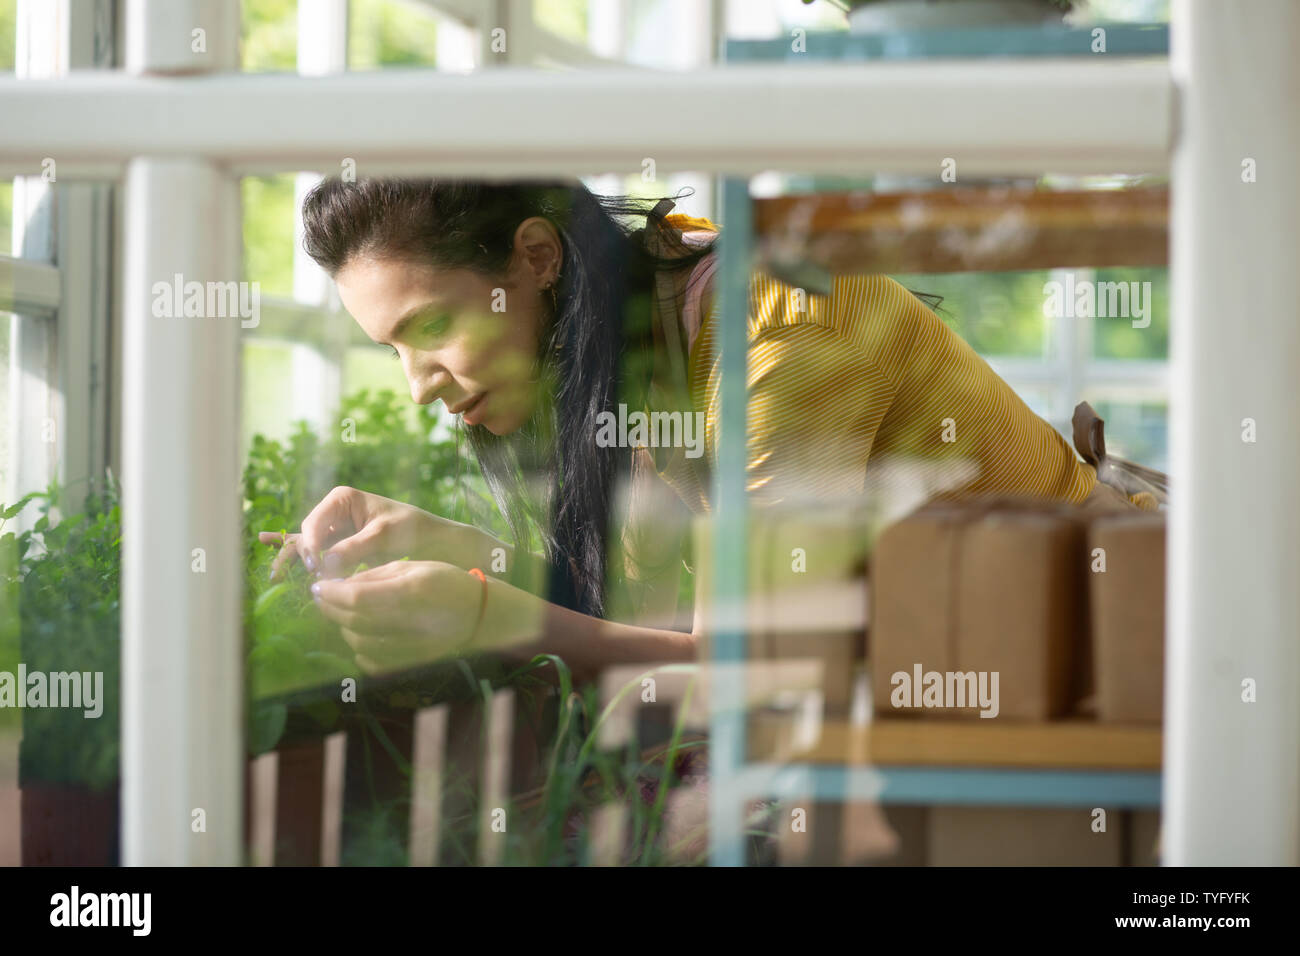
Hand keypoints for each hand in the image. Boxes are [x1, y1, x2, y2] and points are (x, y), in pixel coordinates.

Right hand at [258, 486, 478, 581]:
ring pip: (307, 546)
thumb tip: (324, 566)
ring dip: (292, 561)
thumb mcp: (385, 537)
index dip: (311, 546)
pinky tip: (264, 543)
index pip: (315, 523)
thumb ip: (354, 549)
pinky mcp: (341, 544)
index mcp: (343, 499)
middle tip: (286, 580)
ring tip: (274, 578)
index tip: (316, 568)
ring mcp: (336, 528)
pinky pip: (315, 551)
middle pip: (306, 535)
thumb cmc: (414, 531)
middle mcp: (335, 511)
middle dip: (298, 557)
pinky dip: (298, 555)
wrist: (435, 542)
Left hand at [309, 560, 484, 673]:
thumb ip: (373, 576)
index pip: (357, 596)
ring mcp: (412, 646)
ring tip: (340, 613)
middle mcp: (411, 621)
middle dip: (331, 608)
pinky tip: (358, 635)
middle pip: (354, 620)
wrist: (477, 613)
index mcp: (412, 590)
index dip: (331, 592)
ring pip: (360, 643)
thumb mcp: (411, 567)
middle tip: (321, 598)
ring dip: (343, 627)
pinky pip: (372, 662)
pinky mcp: (411, 662)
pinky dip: (358, 650)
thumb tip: (338, 585)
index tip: (318, 586)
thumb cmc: (445, 581)